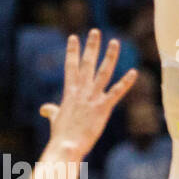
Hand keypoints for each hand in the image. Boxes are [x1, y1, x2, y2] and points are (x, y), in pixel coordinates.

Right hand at [39, 31, 137, 161]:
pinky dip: (126, 82)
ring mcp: (92, 98)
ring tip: (114, 42)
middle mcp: (81, 91)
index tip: (74, 37)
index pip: (70, 66)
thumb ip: (51, 111)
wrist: (66, 146)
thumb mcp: (55, 119)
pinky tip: (134, 73)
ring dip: (109, 56)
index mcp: (70, 92)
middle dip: (91, 47)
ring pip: (103, 72)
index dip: (72, 51)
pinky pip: (116, 92)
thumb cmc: (60, 135)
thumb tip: (44, 109)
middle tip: (95, 32)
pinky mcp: (103, 108)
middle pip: (87, 63)